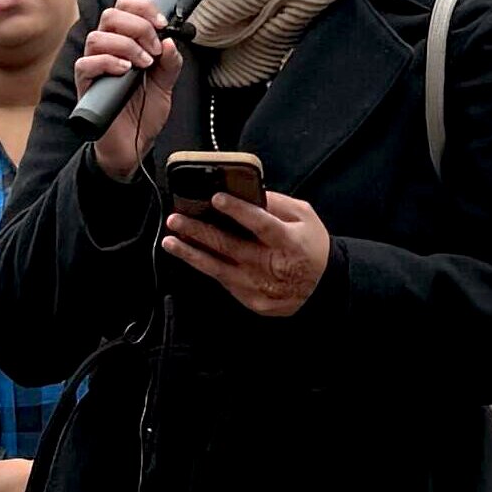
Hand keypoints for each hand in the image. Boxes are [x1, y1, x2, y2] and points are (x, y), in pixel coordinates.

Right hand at [76, 0, 177, 178]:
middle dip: (137, 26)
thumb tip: (170, 40)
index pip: (124, 7)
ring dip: (126, 45)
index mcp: (124, 42)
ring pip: (97, 37)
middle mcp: (106, 50)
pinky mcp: (86, 86)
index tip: (161, 24)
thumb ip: (171, 62)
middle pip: (110, 15)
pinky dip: (107, 62)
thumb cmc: (143, 111)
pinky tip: (125, 71)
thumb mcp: (166, 84)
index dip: (143, 8)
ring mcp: (94, 68)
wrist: (133, 145)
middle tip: (154, 48)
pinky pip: (86, 64)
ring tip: (143, 65)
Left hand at [163, 187, 330, 317]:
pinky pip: (223, 281)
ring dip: (191, 253)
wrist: (321, 287)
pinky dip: (204, 267)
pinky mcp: (250, 300)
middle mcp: (271, 265)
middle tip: (176, 219)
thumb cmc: (311, 246)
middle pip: (230, 246)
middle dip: (199, 231)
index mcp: (288, 242)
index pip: (261, 224)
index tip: (216, 198)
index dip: (238, 211)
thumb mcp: (305, 218)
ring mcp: (258, 286)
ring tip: (169, 241)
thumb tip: (249, 191)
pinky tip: (188, 254)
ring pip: (218, 268)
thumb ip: (278, 204)